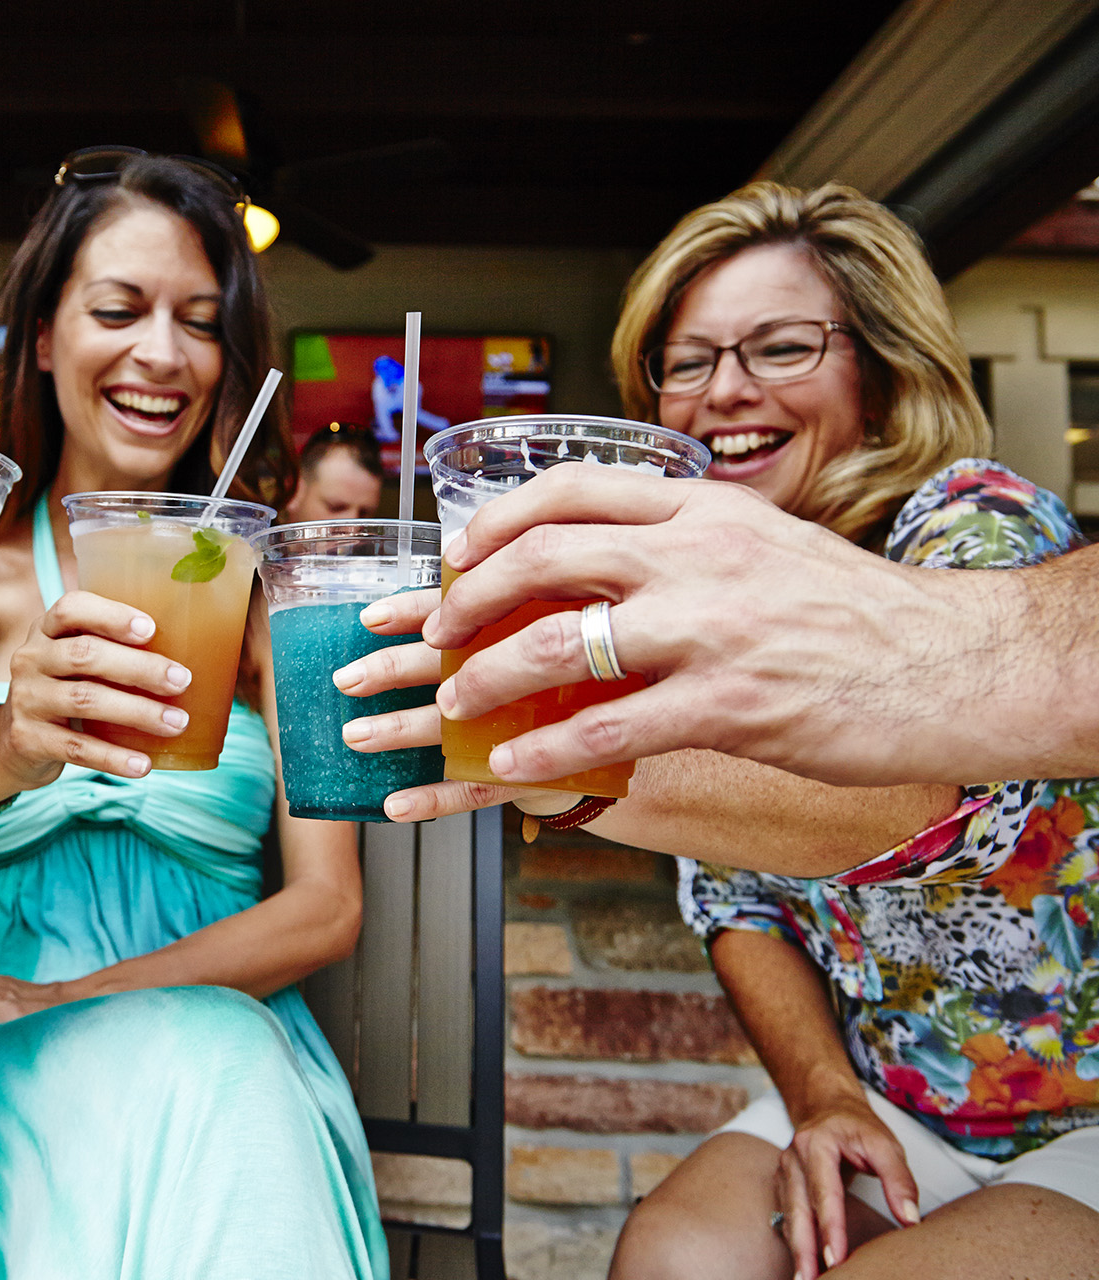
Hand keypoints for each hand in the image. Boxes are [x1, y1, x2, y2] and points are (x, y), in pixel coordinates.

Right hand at [0, 591, 193, 794]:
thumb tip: (194, 648)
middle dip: (139, 668)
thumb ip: (112, 649)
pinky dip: (114, 758)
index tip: (151, 628)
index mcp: (46, 629)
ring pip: (86, 700)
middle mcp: (30, 658)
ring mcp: (26, 699)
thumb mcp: (74, 661)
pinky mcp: (28, 738)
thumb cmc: (64, 689)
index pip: (71, 608)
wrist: (13, 742)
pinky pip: (77, 748)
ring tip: (176, 724)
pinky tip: (144, 765)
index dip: (112, 616)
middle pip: (85, 655)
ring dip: (137, 712)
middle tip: (181, 681)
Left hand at [332, 586, 558, 821]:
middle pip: (450, 668)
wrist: (623, 715)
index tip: (371, 618)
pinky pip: (476, 788)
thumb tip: (432, 586)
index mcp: (520, 627)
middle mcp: (520, 674)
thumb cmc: (568, 659)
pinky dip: (433, 798)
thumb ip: (494, 601)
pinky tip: (394, 804)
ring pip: (453, 728)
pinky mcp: (529, 771)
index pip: (460, 615)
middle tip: (348, 679)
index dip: (412, 614)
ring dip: (400, 730)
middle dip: (392, 672)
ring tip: (357, 736)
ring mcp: (522, 727)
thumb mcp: (546, 615)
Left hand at [423, 464, 994, 787]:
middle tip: (430, 635)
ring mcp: (710, 629)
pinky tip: (511, 762)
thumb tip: (594, 558)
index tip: (454, 554)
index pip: (570, 489)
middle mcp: (697, 555)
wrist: (950, 664)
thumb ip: (679, 544)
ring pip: (560, 643)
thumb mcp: (761, 543)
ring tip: (454, 702)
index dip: (494, 521)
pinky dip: (544, 748)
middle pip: (543, 556)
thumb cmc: (853, 610)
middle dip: (465, 599)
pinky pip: (607, 729)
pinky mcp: (729, 704)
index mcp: (701, 509)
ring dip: (487, 676)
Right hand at [775, 1092, 920, 1277]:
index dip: (830, 1228)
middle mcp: (793, 1157)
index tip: (836, 1259)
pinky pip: (786, 1216)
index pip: (824, 1192)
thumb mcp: (885, 1144)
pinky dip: (795, 1241)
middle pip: (797, 1209)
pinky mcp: (782, 1183)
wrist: (826, 1107)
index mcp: (817, 1144)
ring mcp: (783, 1170)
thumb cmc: (858, 1127)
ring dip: (796, 1250)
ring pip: (788, 1216)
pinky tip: (803, 1263)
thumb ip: (899, 1180)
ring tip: (805, 1279)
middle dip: (803, 1248)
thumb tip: (911, 1220)